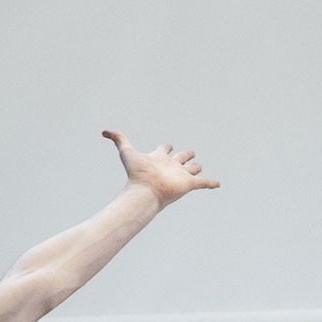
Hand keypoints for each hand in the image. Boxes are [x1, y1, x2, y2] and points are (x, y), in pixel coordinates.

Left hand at [103, 130, 219, 206]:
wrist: (146, 190)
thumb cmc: (136, 173)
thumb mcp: (126, 152)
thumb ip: (118, 138)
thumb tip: (104, 131)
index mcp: (159, 158)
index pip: (164, 149)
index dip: (166, 146)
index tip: (167, 145)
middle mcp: (171, 166)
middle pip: (181, 158)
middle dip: (185, 156)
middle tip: (189, 154)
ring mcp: (180, 176)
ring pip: (192, 170)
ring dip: (196, 169)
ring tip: (199, 169)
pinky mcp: (189, 184)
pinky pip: (203, 183)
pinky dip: (211, 183)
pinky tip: (218, 184)